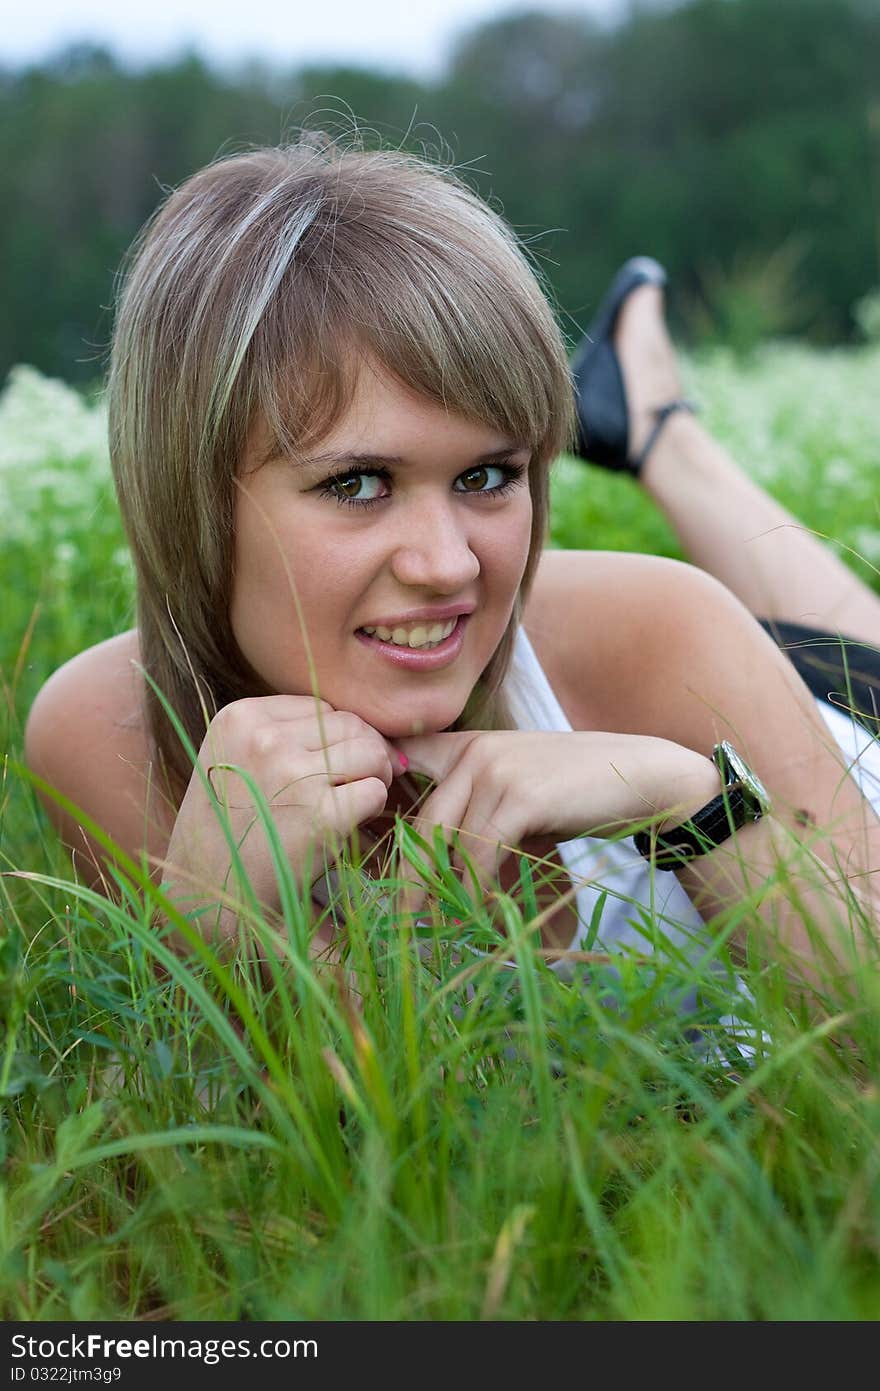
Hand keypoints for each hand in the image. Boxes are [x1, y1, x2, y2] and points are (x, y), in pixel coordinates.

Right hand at [163, 694, 406, 938]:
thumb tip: (363, 727)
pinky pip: (374, 792)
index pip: (318, 708)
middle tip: (354, 789)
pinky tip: (349, 828)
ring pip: (370, 753)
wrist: (204, 897)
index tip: (328, 770)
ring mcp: (292, 774)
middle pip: (350, 725)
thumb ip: (282, 735)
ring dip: (373, 779)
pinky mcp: (320, 815)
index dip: (335, 739)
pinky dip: (372, 810)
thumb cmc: (224, 832)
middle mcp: (264, 738)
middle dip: (364, 755)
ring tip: (352, 806)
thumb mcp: (231, 760)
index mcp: (239, 719)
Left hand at [393, 728, 715, 913]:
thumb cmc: (578, 791)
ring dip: (445, 893)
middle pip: (423, 823)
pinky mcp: (519, 796)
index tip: (375, 853)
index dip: (383, 801)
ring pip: (449, 843)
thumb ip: (476, 810)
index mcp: (468, 746)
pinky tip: (485, 912)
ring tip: (444, 927)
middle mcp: (474, 751)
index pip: (405, 762)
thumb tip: (434, 868)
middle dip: (410, 877)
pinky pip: (480, 854)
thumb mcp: (517, 790)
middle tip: (403, 919)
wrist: (642, 777)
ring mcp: (496, 770)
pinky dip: (478, 890)